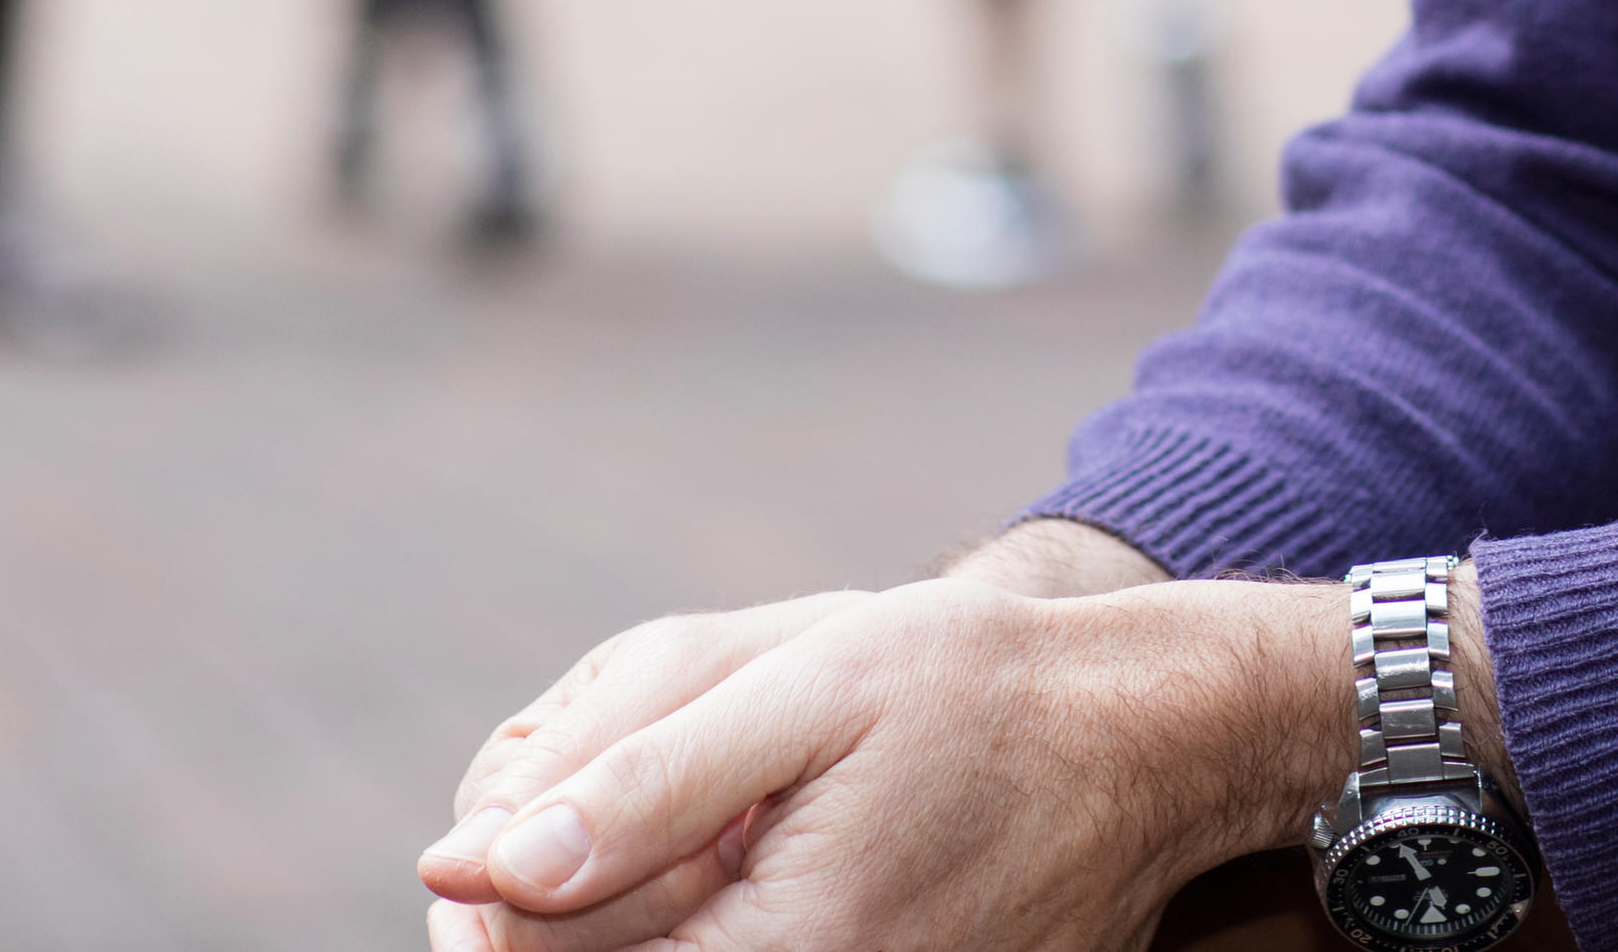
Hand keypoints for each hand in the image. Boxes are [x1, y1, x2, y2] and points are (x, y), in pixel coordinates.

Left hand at [416, 574, 1353, 951]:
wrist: (1146, 741)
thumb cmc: (981, 693)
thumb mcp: (809, 692)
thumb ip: (641, 784)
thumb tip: (471, 865)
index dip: (494, 900)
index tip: (497, 830)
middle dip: (560, 912)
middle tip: (564, 820)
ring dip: (640, 917)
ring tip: (703, 823)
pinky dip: (714, 925)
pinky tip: (751, 855)